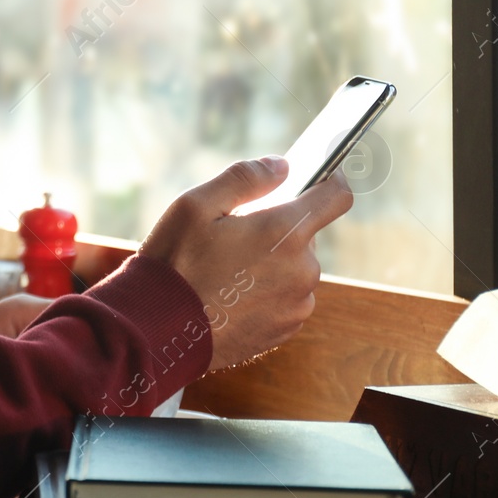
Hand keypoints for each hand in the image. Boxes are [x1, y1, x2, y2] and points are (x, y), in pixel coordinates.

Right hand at [139, 156, 352, 371]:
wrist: (161, 331)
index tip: (320, 176)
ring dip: (272, 263)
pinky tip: (229, 294)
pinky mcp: (285, 330)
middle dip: (277, 229)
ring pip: (294, 269)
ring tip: (226, 271)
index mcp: (285, 232)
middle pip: (305, 235)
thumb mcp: (194, 205)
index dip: (330, 180)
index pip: (335, 197)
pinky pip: (285, 298)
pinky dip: (266, 292)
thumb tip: (281, 166)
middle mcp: (303, 270)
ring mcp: (297, 304)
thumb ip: (243, 178)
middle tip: (234, 235)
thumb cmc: (175, 264)